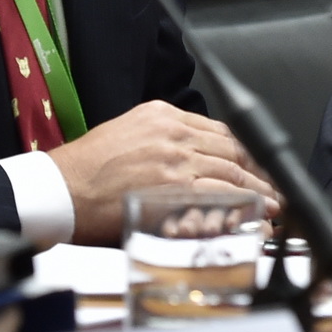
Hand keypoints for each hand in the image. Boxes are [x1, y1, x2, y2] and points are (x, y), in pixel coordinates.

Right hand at [51, 101, 277, 244]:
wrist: (59, 190)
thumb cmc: (83, 170)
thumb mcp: (125, 134)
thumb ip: (160, 140)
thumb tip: (187, 157)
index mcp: (161, 115)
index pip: (218, 130)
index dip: (243, 152)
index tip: (254, 166)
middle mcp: (173, 132)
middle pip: (232, 150)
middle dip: (257, 172)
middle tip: (272, 189)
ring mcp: (176, 160)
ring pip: (232, 172)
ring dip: (258, 192)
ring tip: (271, 206)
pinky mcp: (174, 188)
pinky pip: (220, 195)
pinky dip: (242, 206)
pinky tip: (254, 216)